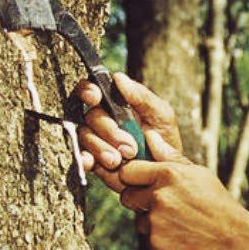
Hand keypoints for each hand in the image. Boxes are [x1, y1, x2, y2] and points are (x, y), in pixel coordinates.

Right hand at [73, 73, 186, 190]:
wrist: (167, 171)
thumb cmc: (165, 138)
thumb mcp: (161, 114)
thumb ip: (142, 96)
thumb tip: (118, 78)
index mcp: (115, 104)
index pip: (93, 91)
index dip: (88, 91)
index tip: (95, 97)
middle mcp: (102, 120)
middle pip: (91, 116)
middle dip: (109, 131)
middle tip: (129, 148)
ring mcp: (96, 140)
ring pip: (85, 137)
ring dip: (100, 148)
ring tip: (119, 161)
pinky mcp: (94, 160)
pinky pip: (81, 157)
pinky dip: (84, 159)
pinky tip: (92, 163)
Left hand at [117, 157, 248, 249]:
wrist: (234, 241)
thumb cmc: (219, 204)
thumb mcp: (200, 174)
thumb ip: (171, 156)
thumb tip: (150, 136)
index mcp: (169, 174)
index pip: (129, 170)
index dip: (134, 177)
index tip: (141, 182)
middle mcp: (159, 196)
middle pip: (127, 196)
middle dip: (139, 200)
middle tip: (162, 204)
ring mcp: (156, 221)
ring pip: (139, 219)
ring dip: (152, 221)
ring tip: (179, 222)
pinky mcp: (156, 243)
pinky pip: (149, 238)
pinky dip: (161, 239)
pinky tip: (181, 236)